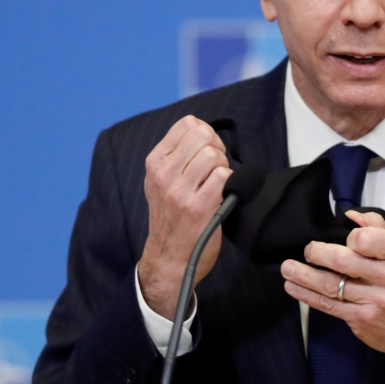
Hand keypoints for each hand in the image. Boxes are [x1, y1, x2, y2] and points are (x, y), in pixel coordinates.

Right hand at [137, 115, 231, 319]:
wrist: (169, 259)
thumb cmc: (173, 218)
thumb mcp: (162, 182)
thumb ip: (178, 155)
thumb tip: (205, 129)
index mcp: (155, 163)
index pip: (188, 124)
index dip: (207, 134)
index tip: (207, 151)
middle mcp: (163, 174)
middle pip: (204, 135)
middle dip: (217, 148)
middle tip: (215, 168)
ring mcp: (178, 191)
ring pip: (214, 154)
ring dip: (223, 167)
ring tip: (216, 184)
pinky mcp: (197, 207)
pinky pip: (223, 176)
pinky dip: (229, 183)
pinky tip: (221, 196)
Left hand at [281, 210, 384, 374]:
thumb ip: (380, 230)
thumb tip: (351, 216)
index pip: (366, 239)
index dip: (350, 238)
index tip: (345, 241)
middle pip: (344, 260)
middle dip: (318, 253)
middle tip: (308, 250)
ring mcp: (376, 301)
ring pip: (331, 284)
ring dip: (304, 275)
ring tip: (287, 268)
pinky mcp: (362, 320)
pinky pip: (329, 305)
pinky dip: (307, 295)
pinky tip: (294, 287)